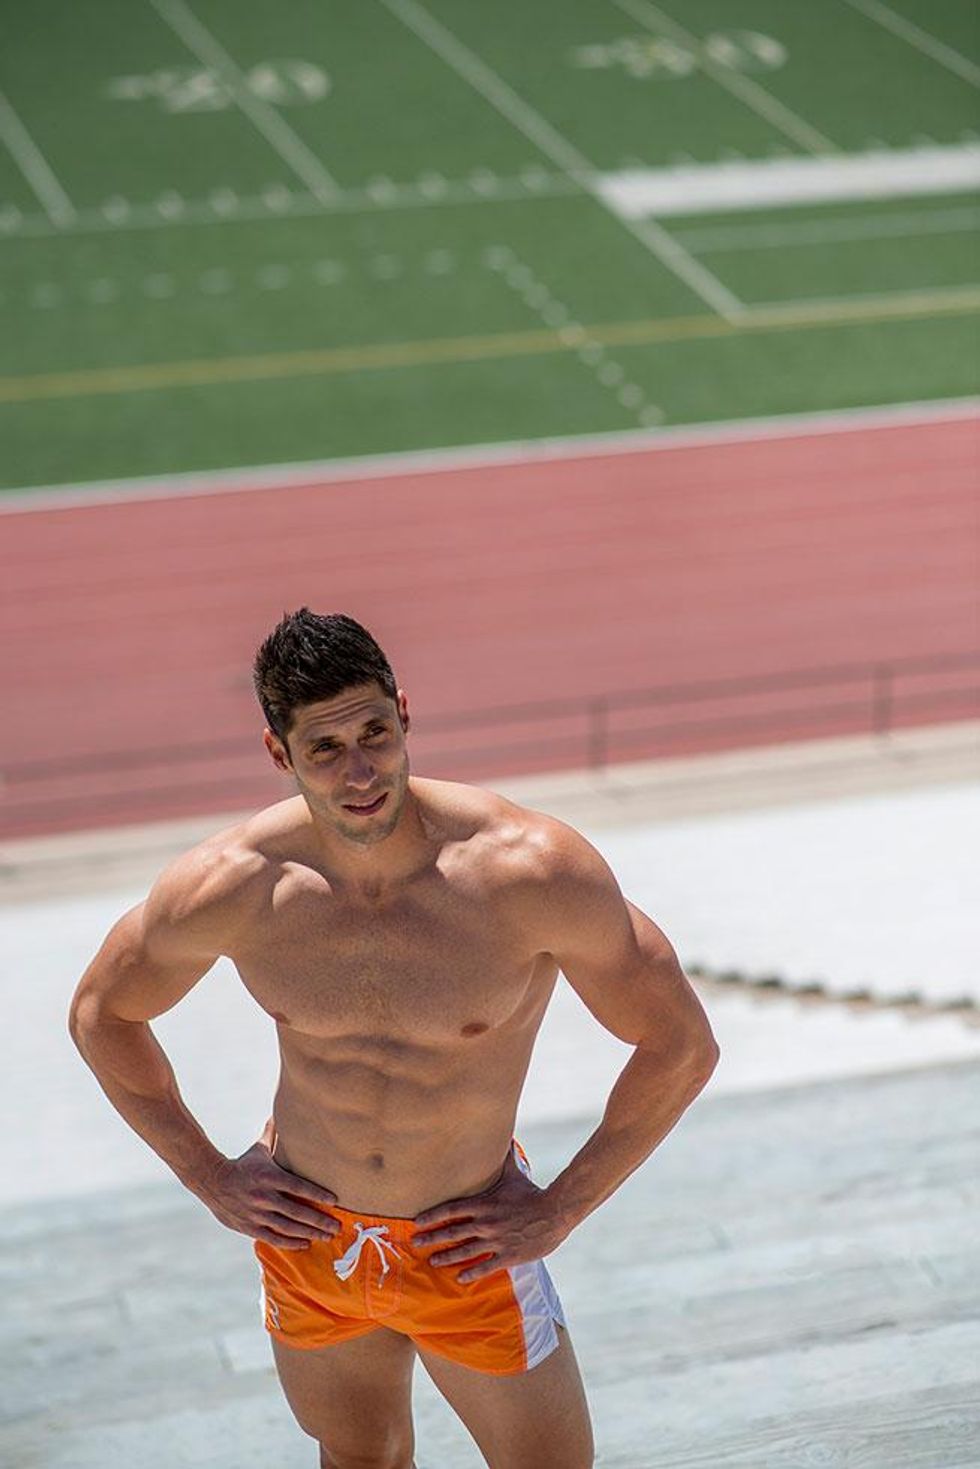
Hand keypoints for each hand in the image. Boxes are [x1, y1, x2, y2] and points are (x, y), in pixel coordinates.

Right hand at [200, 1137, 339, 1250]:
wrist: (212, 1181)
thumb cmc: (242, 1165)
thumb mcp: (258, 1149)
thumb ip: (274, 1134)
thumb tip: (283, 1112)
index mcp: (268, 1176)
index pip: (297, 1186)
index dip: (316, 1194)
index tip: (334, 1200)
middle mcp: (263, 1196)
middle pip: (296, 1211)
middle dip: (318, 1220)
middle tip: (337, 1226)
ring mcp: (256, 1214)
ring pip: (287, 1227)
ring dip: (309, 1233)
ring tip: (327, 1236)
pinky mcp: (249, 1227)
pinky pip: (273, 1238)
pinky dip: (290, 1242)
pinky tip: (306, 1243)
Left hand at [412, 1148, 567, 1283]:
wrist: (554, 1212)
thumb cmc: (531, 1192)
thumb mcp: (512, 1174)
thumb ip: (502, 1159)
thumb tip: (500, 1138)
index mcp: (483, 1204)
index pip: (450, 1209)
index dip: (432, 1215)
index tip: (417, 1221)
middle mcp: (485, 1223)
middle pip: (452, 1232)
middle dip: (431, 1238)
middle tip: (415, 1243)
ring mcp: (495, 1241)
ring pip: (464, 1252)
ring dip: (446, 1257)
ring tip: (432, 1261)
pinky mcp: (507, 1255)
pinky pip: (485, 1267)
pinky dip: (471, 1273)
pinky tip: (460, 1278)